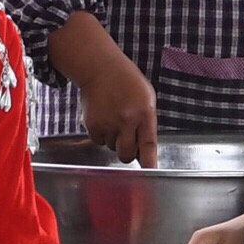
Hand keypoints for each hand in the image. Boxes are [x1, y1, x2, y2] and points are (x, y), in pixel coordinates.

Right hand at [74, 45, 158, 163]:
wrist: (101, 69)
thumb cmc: (127, 82)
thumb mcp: (146, 98)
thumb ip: (147, 122)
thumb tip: (144, 149)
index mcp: (144, 113)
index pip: (148, 144)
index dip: (149, 162)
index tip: (151, 174)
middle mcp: (126, 120)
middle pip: (127, 154)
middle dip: (128, 153)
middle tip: (127, 140)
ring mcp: (108, 123)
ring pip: (111, 148)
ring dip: (114, 140)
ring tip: (114, 119)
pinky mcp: (92, 124)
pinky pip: (98, 141)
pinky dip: (101, 135)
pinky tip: (104, 119)